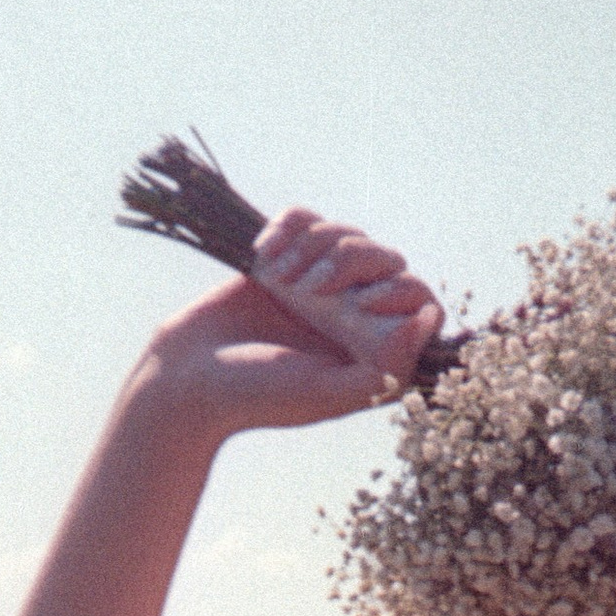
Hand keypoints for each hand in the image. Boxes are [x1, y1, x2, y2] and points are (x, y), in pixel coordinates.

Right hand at [151, 212, 438, 439]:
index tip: (357, 307)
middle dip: (352, 260)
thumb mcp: (329, 393)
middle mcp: (353, 316)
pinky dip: (287, 227)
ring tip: (282, 280)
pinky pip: (304, 219)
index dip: (398, 291)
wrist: (186, 379)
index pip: (418, 300)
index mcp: (374, 350)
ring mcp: (317, 284)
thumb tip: (429, 317)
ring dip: (316, 246)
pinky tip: (264, 255)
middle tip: (310, 291)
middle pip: (387, 258)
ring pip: (347, 234)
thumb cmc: (258, 396)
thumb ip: (388, 367)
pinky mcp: (283, 259)